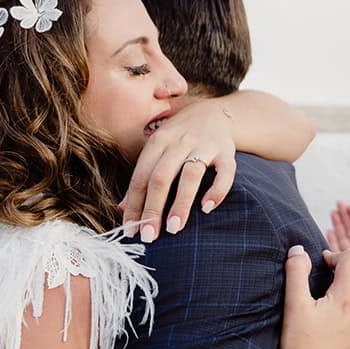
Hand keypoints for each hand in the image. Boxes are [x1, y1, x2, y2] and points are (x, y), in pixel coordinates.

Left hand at [121, 98, 235, 240]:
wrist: (215, 112)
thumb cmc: (180, 136)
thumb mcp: (157, 149)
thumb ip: (142, 177)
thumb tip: (122, 208)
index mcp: (158, 142)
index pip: (141, 176)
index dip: (134, 204)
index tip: (130, 230)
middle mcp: (179, 142)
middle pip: (161, 177)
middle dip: (153, 208)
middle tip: (149, 236)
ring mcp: (204, 146)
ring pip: (190, 175)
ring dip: (181, 203)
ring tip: (174, 228)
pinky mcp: (227, 152)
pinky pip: (225, 172)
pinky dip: (217, 190)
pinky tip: (207, 208)